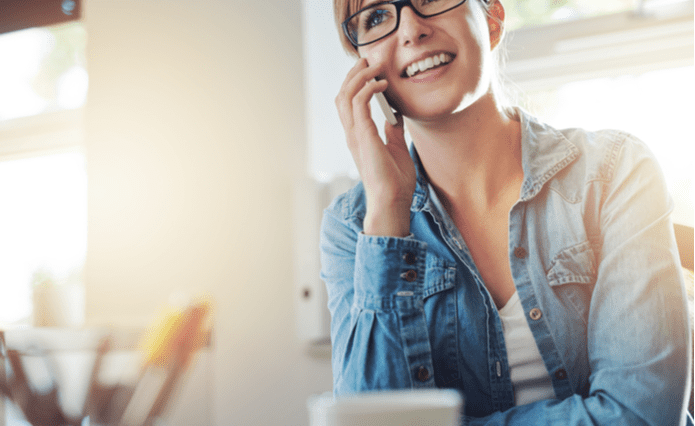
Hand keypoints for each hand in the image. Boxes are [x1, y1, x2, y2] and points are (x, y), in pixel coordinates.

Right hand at [335, 58, 416, 236]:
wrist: (392, 201)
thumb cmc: (394, 182)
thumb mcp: (397, 149)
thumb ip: (393, 132)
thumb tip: (396, 117)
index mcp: (358, 137)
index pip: (348, 103)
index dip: (355, 83)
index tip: (371, 71)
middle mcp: (352, 134)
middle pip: (342, 95)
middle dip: (353, 74)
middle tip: (368, 60)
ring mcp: (355, 135)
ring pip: (346, 95)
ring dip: (359, 77)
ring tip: (375, 67)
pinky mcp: (363, 137)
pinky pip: (359, 104)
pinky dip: (368, 89)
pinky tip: (382, 84)